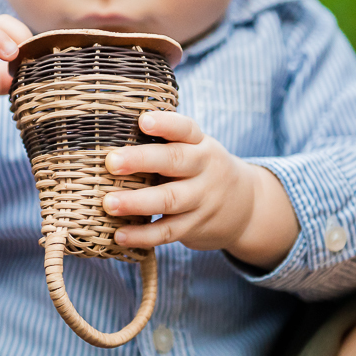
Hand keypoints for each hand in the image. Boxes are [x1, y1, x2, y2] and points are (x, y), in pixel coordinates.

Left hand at [103, 112, 299, 268]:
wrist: (246, 207)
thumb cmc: (202, 171)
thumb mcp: (196, 150)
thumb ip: (166, 143)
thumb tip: (111, 134)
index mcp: (201, 144)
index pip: (185, 129)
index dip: (165, 124)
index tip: (143, 120)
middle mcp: (204, 169)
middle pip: (175, 161)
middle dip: (141, 160)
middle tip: (111, 162)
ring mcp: (201, 199)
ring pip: (169, 200)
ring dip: (137, 202)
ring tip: (109, 203)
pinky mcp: (195, 226)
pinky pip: (168, 231)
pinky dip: (143, 235)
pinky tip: (120, 235)